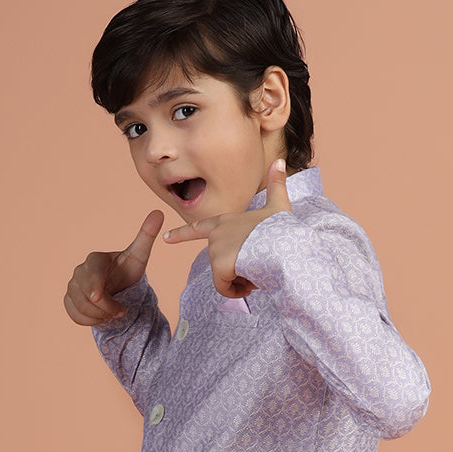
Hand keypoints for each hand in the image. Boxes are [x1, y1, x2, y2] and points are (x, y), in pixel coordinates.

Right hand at [64, 209, 165, 325]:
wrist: (118, 288)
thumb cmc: (128, 271)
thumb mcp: (139, 256)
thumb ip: (146, 235)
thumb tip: (159, 212)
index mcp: (95, 260)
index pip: (91, 271)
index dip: (94, 284)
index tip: (99, 297)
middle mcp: (80, 271)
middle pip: (85, 293)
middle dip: (104, 306)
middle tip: (120, 310)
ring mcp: (72, 286)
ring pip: (80, 306)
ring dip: (99, 315)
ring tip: (113, 313)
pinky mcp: (69, 300)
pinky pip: (74, 315)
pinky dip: (89, 321)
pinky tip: (101, 318)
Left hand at [161, 158, 291, 298]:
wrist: (286, 245)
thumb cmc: (283, 228)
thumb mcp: (279, 207)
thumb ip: (277, 186)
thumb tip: (279, 161)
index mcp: (225, 221)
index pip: (199, 227)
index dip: (182, 234)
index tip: (166, 238)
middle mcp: (217, 233)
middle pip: (220, 264)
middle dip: (237, 273)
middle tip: (257, 268)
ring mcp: (216, 248)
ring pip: (224, 278)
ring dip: (241, 281)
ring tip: (258, 271)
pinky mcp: (219, 264)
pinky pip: (224, 288)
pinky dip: (237, 291)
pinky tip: (252, 282)